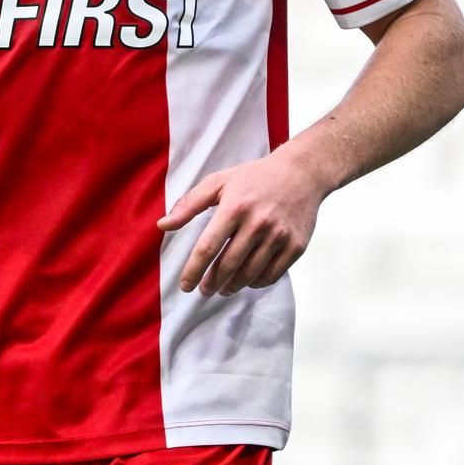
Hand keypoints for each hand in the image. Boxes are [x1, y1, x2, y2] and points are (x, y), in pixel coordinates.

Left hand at [158, 148, 332, 295]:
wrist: (301, 174)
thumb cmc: (253, 178)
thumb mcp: (218, 182)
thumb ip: (188, 205)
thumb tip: (162, 225)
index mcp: (235, 207)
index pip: (208, 247)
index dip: (193, 270)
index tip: (185, 285)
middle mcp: (258, 223)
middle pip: (228, 265)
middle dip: (211, 283)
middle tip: (204, 290)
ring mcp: (279, 236)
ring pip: (250, 274)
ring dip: (232, 286)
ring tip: (222, 288)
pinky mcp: (296, 246)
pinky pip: (272, 275)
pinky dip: (256, 283)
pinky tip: (246, 281)